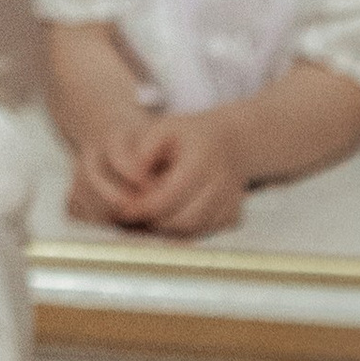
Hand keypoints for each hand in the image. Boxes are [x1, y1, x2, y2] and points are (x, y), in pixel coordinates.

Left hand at [69, 111, 244, 239]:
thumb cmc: (187, 134)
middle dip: (156, 222)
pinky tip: (172, 215)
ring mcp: (232, 201)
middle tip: (135, 217)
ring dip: (170, 228)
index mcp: (202, 158)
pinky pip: (206, 231)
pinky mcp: (235, 215)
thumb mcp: (162, 129)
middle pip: (184, 218)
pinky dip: (187, 230)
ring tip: (150, 215)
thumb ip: (143, 150)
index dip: (145, 206)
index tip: (124, 210)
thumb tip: (133, 176)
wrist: (230, 142)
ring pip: (196, 229)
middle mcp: (223, 181)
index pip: (170, 194)